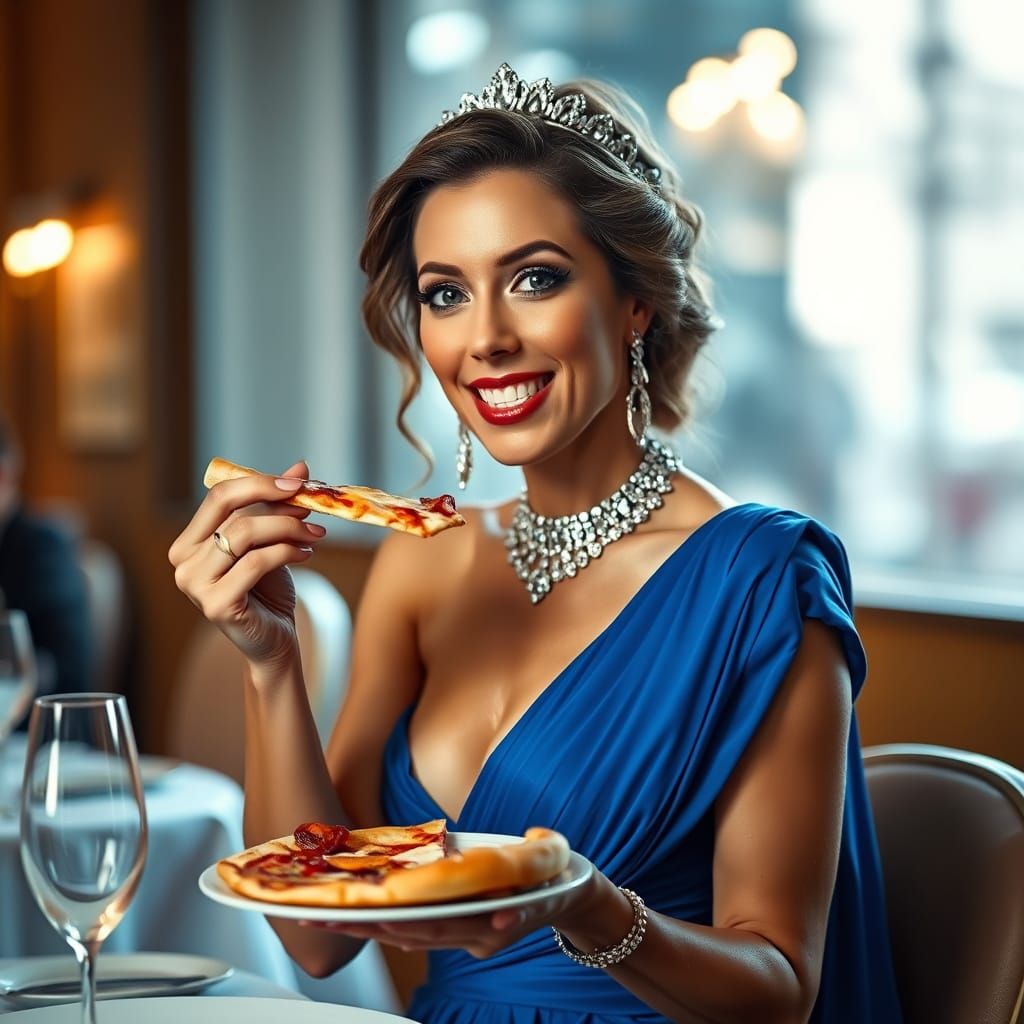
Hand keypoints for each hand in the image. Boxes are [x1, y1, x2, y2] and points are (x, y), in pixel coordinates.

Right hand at [168, 460, 326, 667]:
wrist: (273, 640)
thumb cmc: (268, 590)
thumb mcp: (272, 541)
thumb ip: (278, 504)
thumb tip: (301, 466)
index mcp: (189, 541)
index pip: (219, 496)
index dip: (260, 483)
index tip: (298, 483)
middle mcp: (182, 562)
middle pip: (233, 512)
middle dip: (278, 504)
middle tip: (311, 507)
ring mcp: (195, 585)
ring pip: (245, 534)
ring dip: (288, 528)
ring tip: (314, 534)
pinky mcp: (216, 604)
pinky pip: (257, 562)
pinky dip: (288, 552)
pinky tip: (307, 554)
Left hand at [302, 871, 612, 959]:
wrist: (565, 895)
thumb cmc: (556, 873)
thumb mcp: (553, 859)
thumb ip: (538, 861)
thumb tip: (505, 899)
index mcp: (494, 924)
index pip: (444, 925)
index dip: (408, 921)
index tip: (378, 916)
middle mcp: (473, 938)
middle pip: (414, 934)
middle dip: (369, 925)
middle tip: (328, 916)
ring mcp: (463, 936)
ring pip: (408, 935)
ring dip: (367, 926)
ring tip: (326, 915)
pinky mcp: (456, 929)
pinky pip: (414, 929)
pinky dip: (384, 922)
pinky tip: (356, 914)